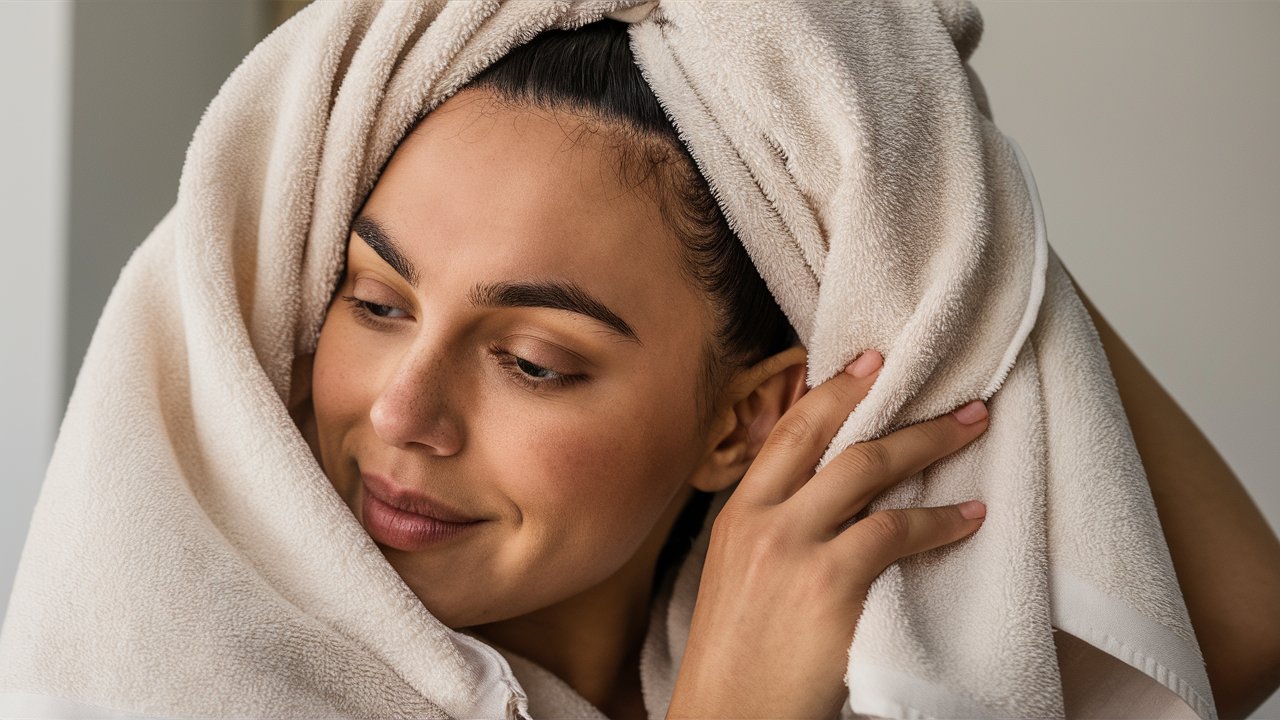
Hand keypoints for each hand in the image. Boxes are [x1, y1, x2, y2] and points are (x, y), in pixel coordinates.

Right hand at [667, 350, 989, 718]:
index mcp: (737, 514)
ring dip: (929, 444)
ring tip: (972, 429)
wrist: (727, 719)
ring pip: (870, 470)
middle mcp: (763, 519)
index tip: (871, 362)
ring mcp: (794, 549)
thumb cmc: (739, 659)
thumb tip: (831, 501)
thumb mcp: (738, 578)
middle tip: (943, 387)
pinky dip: (941, 521)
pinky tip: (970, 516)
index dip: (834, 390)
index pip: (788, 432)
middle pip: (832, 437)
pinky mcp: (830, 586)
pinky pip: (897, 533)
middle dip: (892, 402)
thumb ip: (774, 531)